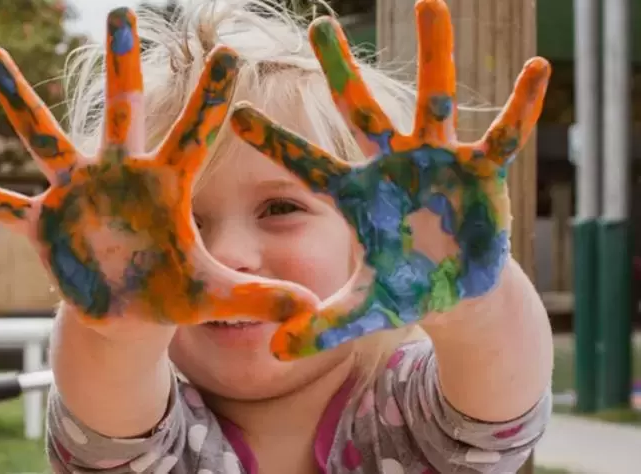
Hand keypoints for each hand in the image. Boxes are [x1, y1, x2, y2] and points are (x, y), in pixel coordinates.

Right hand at [0, 8, 316, 326]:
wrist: (129, 309)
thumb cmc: (172, 291)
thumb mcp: (213, 295)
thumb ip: (257, 297)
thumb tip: (309, 309)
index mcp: (166, 187)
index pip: (194, 135)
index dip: (210, 99)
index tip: (228, 53)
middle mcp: (119, 176)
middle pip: (121, 112)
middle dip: (121, 67)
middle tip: (120, 13)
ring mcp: (77, 194)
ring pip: (46, 140)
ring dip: (20, 104)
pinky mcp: (44, 223)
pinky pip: (3, 206)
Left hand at [230, 0, 549, 359]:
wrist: (455, 288)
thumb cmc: (405, 289)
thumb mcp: (362, 309)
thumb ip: (319, 327)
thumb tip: (272, 354)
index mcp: (357, 195)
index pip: (307, 165)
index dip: (275, 141)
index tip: (235, 111)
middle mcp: (392, 167)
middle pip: (360, 112)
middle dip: (341, 71)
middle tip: (320, 24)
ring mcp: (436, 163)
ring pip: (434, 102)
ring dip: (435, 56)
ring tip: (429, 3)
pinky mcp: (480, 172)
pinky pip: (501, 134)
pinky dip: (519, 106)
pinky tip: (536, 69)